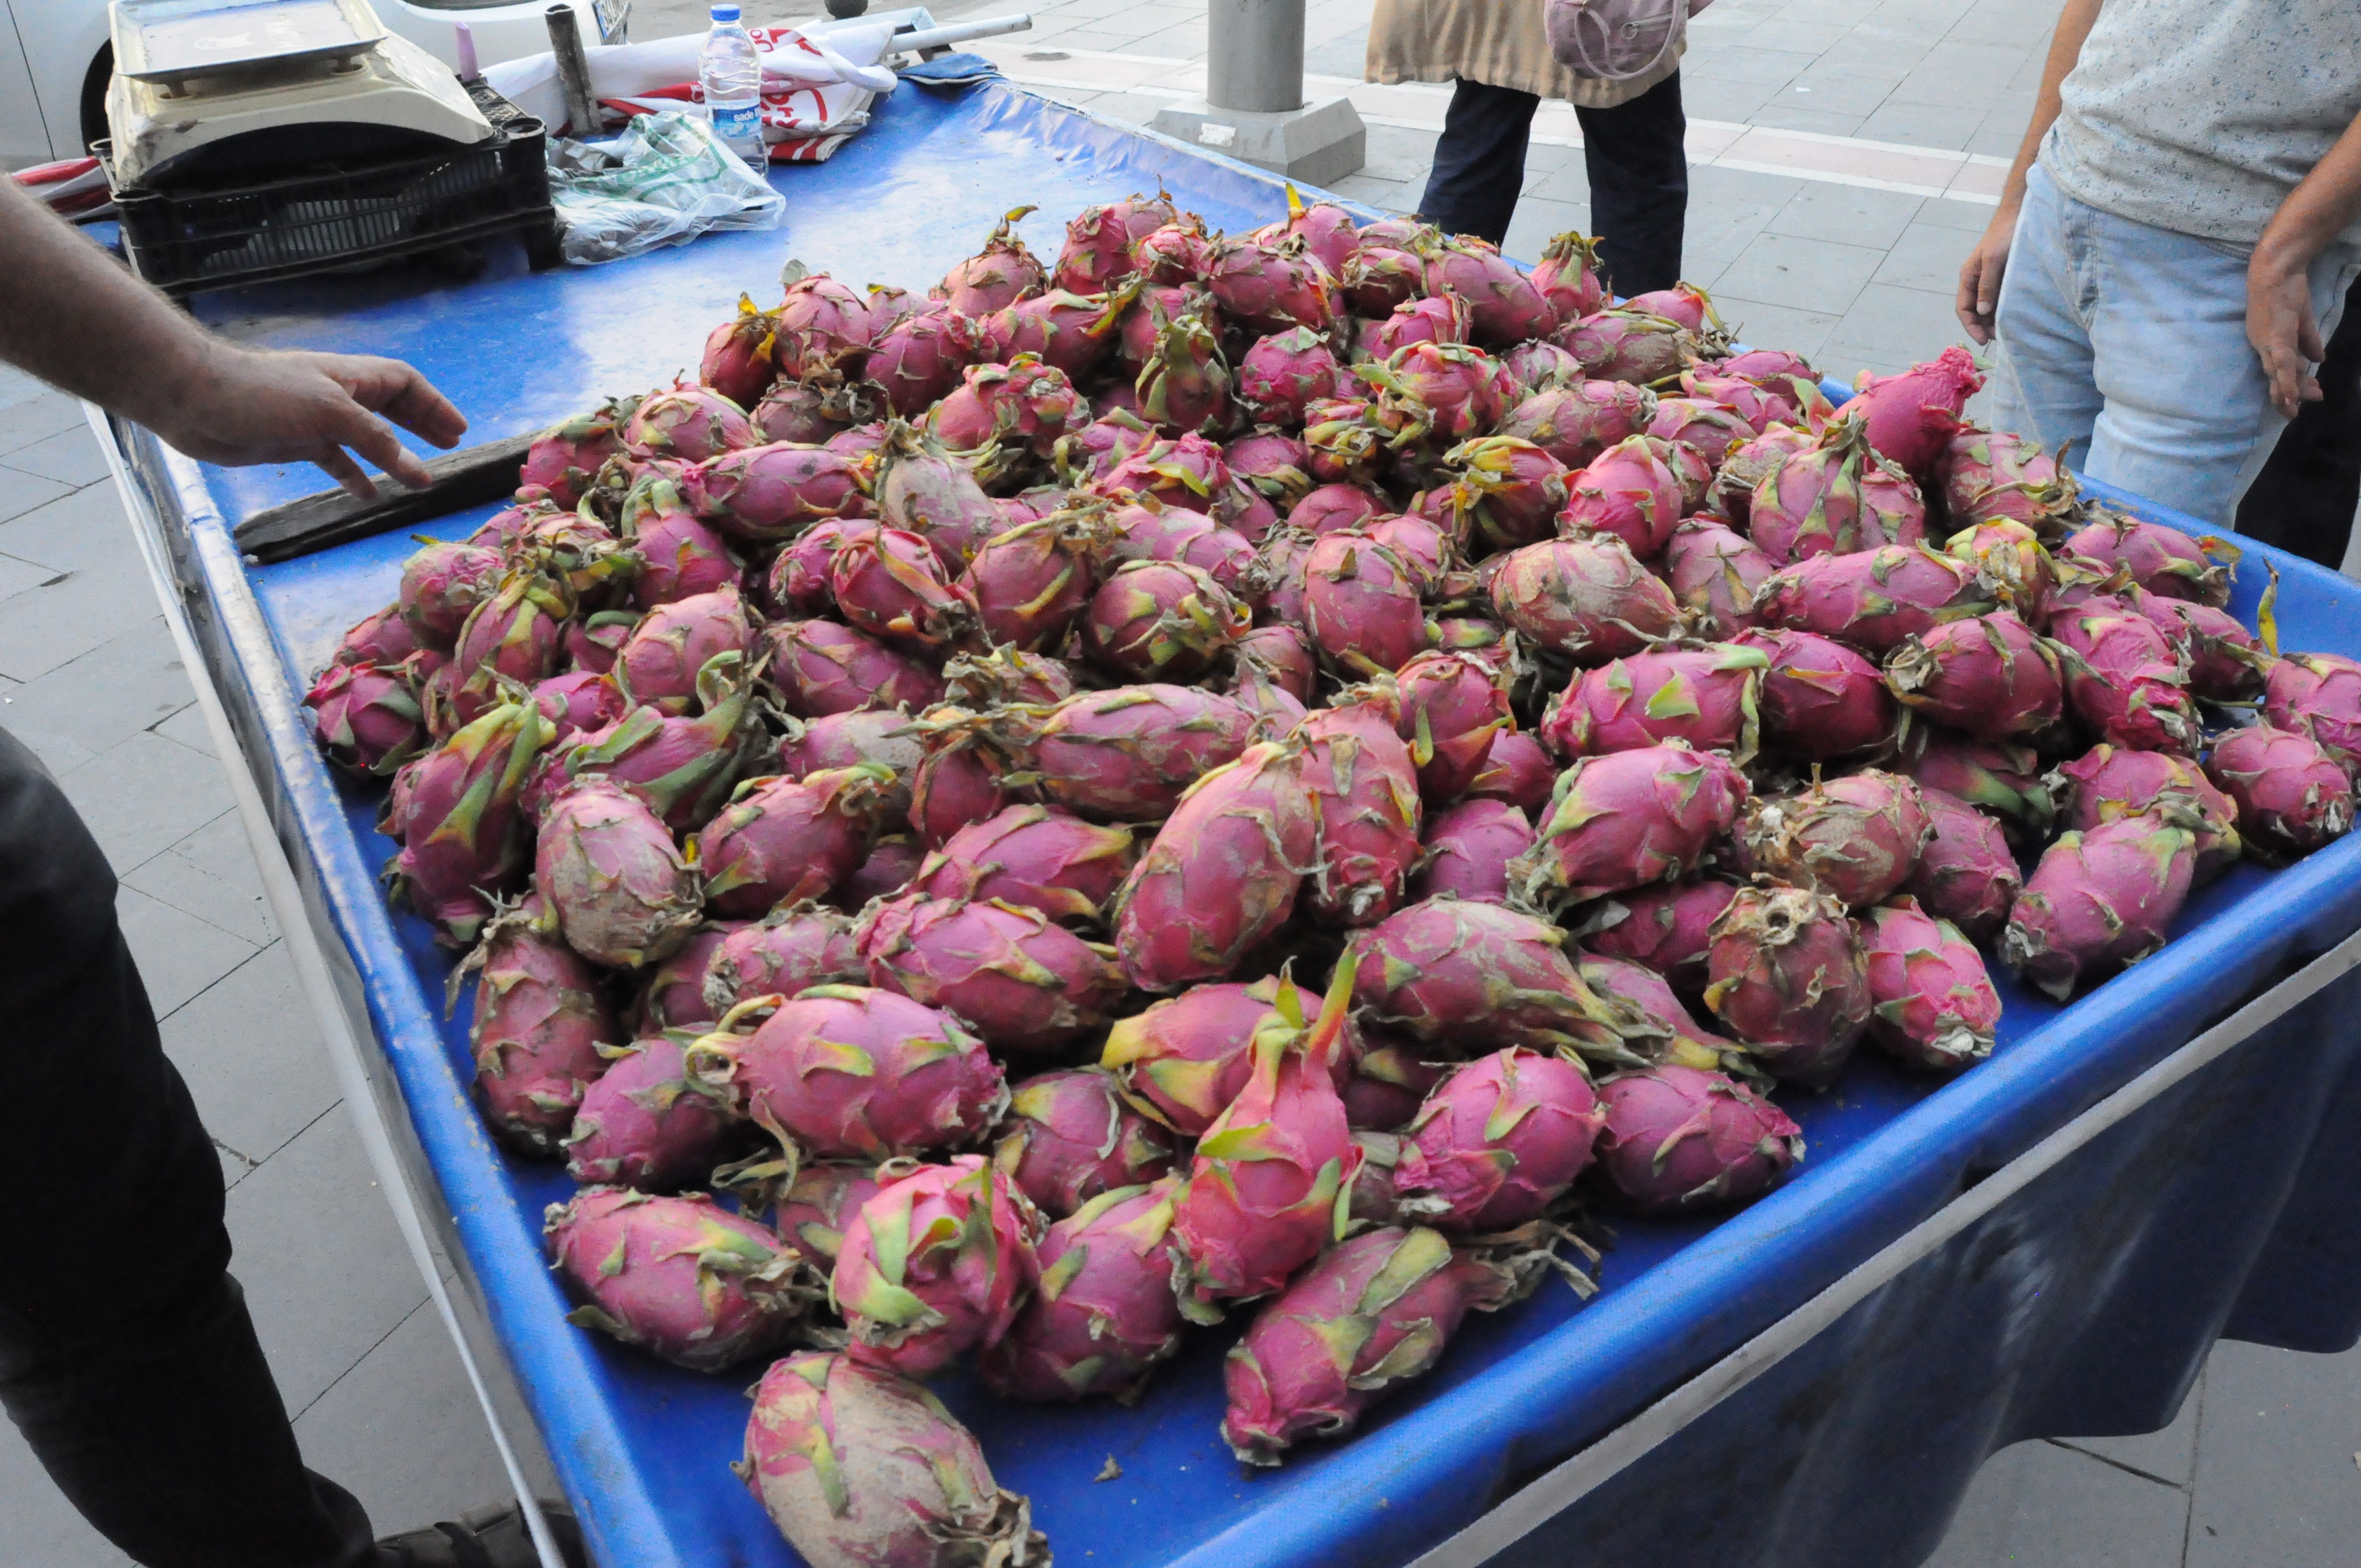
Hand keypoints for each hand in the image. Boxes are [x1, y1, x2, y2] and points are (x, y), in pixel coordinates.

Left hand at [153, 345, 466, 498]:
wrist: (194, 400)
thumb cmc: (263, 395)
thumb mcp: (330, 413)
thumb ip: (376, 439)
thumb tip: (417, 470)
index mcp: (350, 377)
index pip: (404, 383)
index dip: (433, 404)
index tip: (458, 429)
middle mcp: (336, 396)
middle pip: (391, 407)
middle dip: (421, 425)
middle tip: (449, 444)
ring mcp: (315, 420)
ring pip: (366, 438)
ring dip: (393, 456)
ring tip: (418, 477)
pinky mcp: (293, 442)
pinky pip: (335, 460)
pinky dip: (353, 476)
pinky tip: (366, 494)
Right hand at [1955, 208, 2015, 344]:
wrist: (2019, 215)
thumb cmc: (2004, 235)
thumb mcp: (1994, 260)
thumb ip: (1988, 285)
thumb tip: (1983, 312)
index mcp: (1968, 277)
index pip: (1963, 309)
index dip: (1971, 326)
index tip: (1984, 340)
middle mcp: (1977, 281)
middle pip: (1975, 311)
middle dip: (1983, 326)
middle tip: (2000, 338)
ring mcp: (1990, 280)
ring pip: (1987, 307)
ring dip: (1993, 320)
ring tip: (2007, 330)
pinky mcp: (2003, 278)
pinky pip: (1999, 299)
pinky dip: (2003, 310)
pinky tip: (2013, 316)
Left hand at [2247, 255, 2326, 419]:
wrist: (2277, 268)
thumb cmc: (2286, 291)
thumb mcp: (2301, 320)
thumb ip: (2308, 340)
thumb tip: (2318, 360)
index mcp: (2268, 343)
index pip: (2280, 370)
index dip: (2291, 386)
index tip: (2306, 398)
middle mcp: (2262, 345)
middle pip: (2277, 376)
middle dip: (2290, 395)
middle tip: (2302, 409)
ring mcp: (2266, 340)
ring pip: (2277, 373)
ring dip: (2286, 392)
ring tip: (2292, 409)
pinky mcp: (2274, 334)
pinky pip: (2280, 360)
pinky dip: (2285, 378)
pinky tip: (2290, 394)